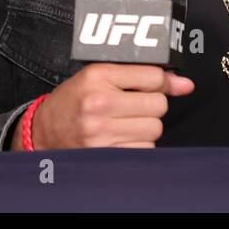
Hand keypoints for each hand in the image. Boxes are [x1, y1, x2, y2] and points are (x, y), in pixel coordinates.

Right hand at [17, 63, 194, 148]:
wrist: (43, 132)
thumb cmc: (74, 101)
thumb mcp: (100, 77)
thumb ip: (142, 75)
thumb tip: (186, 85)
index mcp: (98, 76)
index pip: (154, 76)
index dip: (159, 82)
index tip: (153, 86)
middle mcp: (99, 103)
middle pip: (158, 104)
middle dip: (152, 105)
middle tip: (134, 105)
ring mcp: (101, 131)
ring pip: (154, 128)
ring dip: (146, 127)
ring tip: (125, 121)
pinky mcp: (104, 153)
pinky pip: (144, 149)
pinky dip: (138, 145)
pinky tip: (120, 137)